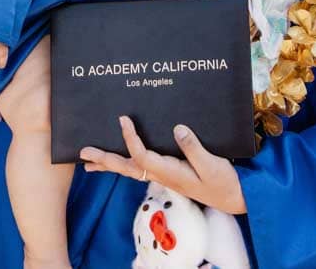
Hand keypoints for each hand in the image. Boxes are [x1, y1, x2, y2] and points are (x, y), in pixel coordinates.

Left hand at [81, 116, 246, 214]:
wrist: (232, 197)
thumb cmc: (222, 181)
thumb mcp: (211, 164)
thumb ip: (194, 147)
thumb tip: (176, 128)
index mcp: (169, 172)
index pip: (141, 156)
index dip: (130, 139)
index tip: (123, 119)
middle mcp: (161, 175)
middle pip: (126, 168)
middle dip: (104, 159)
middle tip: (83, 152)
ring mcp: (163, 175)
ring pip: (130, 170)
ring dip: (109, 164)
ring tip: (89, 162)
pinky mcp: (167, 173)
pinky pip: (140, 168)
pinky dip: (125, 163)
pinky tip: (120, 160)